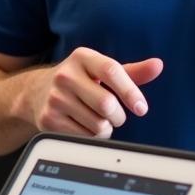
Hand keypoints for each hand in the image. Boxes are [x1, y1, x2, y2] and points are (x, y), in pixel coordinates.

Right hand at [27, 48, 162, 138]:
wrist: (36, 92)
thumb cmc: (80, 81)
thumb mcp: (101, 72)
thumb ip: (131, 72)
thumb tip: (158, 65)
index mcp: (82, 57)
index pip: (111, 71)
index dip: (130, 91)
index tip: (141, 108)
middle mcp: (65, 75)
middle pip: (106, 104)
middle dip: (118, 116)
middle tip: (115, 115)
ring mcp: (55, 98)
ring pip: (97, 124)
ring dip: (105, 128)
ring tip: (97, 119)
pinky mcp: (49, 120)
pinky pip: (84, 137)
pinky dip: (92, 137)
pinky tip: (84, 126)